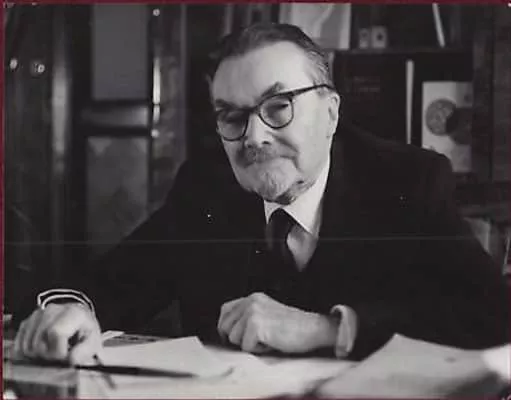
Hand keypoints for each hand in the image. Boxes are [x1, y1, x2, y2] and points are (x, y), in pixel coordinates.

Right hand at [14, 303, 101, 363]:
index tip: (65, 356)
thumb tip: (71, 359)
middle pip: (38, 343)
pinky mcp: (27, 322)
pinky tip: (42, 349)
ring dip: (38, 355)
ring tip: (51, 350)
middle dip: (48, 355)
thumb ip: (85, 351)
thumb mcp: (93, 341)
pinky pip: (19, 345)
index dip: (58, 351)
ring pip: (27, 346)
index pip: (56, 333)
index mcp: (72, 313)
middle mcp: (52, 310)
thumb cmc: (84, 331)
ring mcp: (37, 315)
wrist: (77, 319)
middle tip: (59, 354)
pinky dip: (29, 352)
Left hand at [217, 292, 337, 353]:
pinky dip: (259, 350)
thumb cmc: (293, 327)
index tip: (236, 337)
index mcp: (252, 298)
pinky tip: (272, 342)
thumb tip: (227, 332)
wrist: (313, 329)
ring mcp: (252, 313)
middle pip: (225, 327)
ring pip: (234, 339)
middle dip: (238, 338)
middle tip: (259, 339)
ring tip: (268, 338)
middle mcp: (250, 302)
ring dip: (250, 344)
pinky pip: (246, 347)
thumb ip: (248, 316)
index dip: (227, 327)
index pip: (224, 311)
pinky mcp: (256, 326)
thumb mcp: (267, 314)